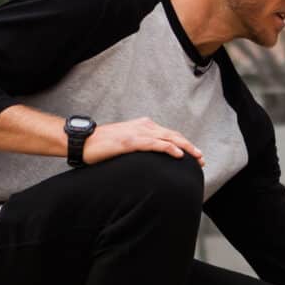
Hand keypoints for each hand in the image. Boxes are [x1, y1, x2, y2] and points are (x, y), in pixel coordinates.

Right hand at [83, 117, 203, 165]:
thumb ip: (139, 146)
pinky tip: (179, 155)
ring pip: (168, 138)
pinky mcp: (130, 141)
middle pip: (173, 135)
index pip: (169, 134)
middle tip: (201, 159)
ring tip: (197, 157)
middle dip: (190, 147)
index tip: (195, 155)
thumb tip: (149, 158)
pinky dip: (169, 148)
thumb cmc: (101, 145)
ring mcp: (137, 132)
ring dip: (185, 148)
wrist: (83, 141)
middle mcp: (143, 126)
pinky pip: (155, 144)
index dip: (184, 143)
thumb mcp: (125, 143)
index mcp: (142, 125)